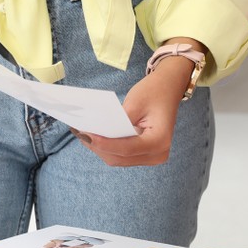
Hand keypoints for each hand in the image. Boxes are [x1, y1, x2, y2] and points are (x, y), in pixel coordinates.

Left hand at [78, 54, 194, 166]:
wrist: (169, 88)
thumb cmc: (155, 91)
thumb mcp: (135, 102)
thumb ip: (118, 121)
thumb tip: (96, 132)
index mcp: (160, 141)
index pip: (127, 148)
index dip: (105, 144)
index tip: (86, 135)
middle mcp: (157, 154)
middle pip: (120, 157)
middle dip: (98, 147)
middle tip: (78, 133)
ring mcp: (151, 157)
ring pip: (118, 159)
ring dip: (100, 148)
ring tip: (82, 134)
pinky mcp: (144, 154)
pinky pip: (121, 155)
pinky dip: (107, 147)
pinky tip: (94, 136)